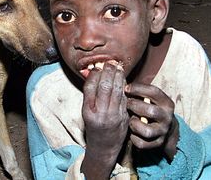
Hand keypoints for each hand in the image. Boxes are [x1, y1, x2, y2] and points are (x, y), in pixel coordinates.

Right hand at [81, 62, 128, 178]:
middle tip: (110, 62)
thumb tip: (94, 75)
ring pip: (116, 90)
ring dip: (118, 76)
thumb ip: (90, 96)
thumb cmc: (93, 128)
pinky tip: (123, 80)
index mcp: (87, 110)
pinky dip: (124, 87)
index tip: (98, 66)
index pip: (90, 86)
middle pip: (104, 86)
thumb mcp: (86, 113)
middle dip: (108, 71)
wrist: (103, 148)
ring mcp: (112, 115)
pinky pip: (124, 98)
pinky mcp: (123, 118)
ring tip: (118, 67)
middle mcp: (99, 113)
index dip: (95, 74)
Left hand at [125, 83, 178, 160]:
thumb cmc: (151, 108)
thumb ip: (140, 92)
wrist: (166, 130)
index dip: (138, 88)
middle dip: (135, 106)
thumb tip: (120, 79)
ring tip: (131, 120)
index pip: (154, 92)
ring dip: (134, 124)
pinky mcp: (157, 144)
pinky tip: (131, 132)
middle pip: (151, 111)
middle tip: (127, 104)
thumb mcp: (151, 99)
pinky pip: (142, 143)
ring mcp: (163, 132)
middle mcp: (167, 117)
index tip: (126, 88)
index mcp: (166, 103)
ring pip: (146, 131)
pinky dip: (134, 138)